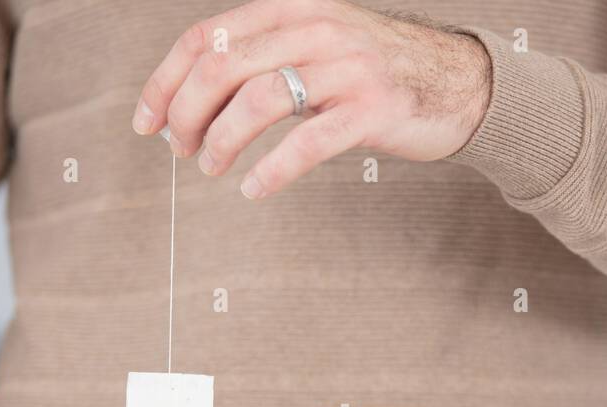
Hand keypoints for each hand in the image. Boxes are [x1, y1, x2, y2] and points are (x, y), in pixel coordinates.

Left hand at [131, 0, 491, 197]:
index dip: (165, 82)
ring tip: (213, 168)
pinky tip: (255, 189)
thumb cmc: (377, 73)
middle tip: (182, 150)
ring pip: (258, 100)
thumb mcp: (316, 44)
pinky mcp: (371, 109)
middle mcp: (315, 29)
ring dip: (222, 141)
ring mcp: (345, 68)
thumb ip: (265, 55)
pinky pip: (308, 142)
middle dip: (187, 115)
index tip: (146, 124)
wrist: (460, 83)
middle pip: (222, 67)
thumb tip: (196, 97)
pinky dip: (272, 169)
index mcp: (292, 8)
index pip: (206, 38)